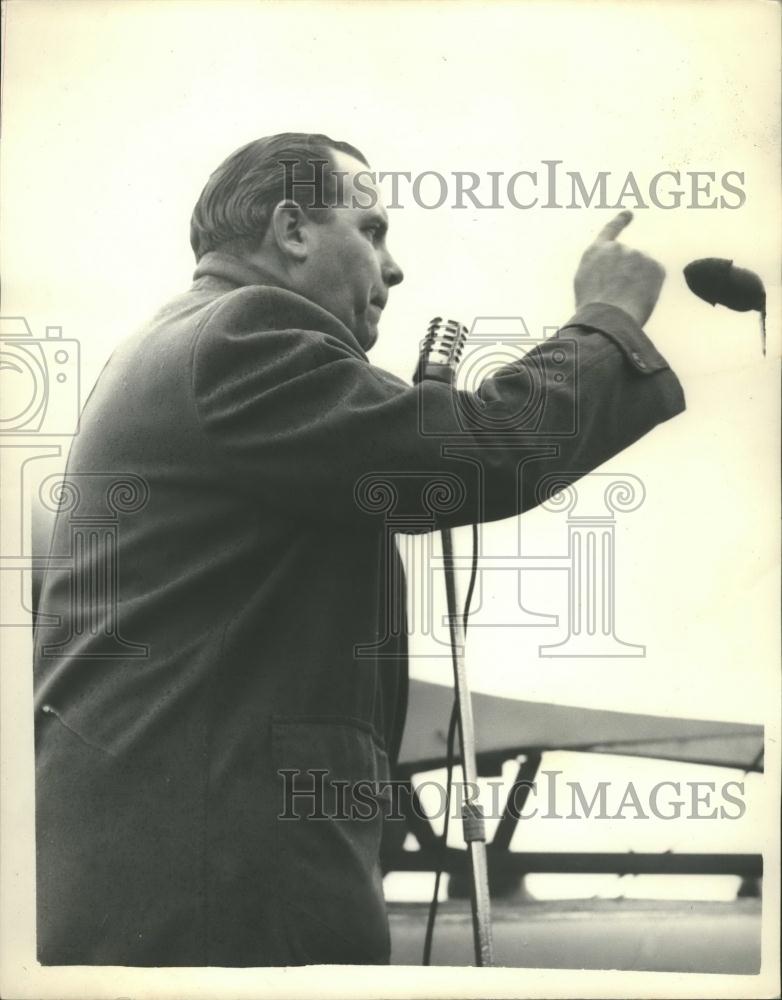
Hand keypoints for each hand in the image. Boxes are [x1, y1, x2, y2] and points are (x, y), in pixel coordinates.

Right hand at [574, 210, 664, 327]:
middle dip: (628, 277)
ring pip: (642, 272)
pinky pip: (655, 280)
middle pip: (629, 262)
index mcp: (595, 252)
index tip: (629, 214)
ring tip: (624, 302)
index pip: (610, 231)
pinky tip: (637, 300)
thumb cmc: (593, 308)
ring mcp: (637, 255)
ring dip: (638, 285)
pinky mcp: (655, 266)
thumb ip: (601, 270)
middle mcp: (617, 248)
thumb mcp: (586, 284)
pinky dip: (650, 290)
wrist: (608, 316)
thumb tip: (616, 273)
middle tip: (618, 299)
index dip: (620, 221)